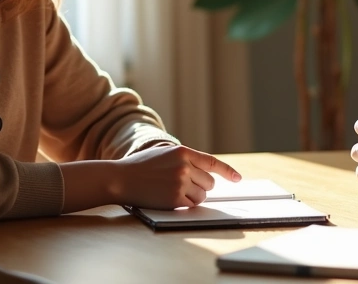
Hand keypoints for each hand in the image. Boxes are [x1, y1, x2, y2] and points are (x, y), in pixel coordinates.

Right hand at [60, 145, 239, 212]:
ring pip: (202, 195)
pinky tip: (170, 199)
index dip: (227, 171)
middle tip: (182, 186)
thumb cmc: (140, 167)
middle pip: (209, 182)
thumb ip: (185, 160)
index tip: (238, 179)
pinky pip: (192, 205)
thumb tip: (206, 173)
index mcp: (183, 152)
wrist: (120, 178)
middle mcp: (185, 165)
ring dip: (193, 197)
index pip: (212, 162)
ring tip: (173, 191)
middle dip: (200, 186)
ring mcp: (180, 181)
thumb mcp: (164, 154)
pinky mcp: (175, 198)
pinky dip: (185, 205)